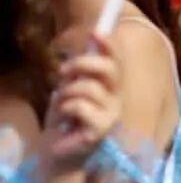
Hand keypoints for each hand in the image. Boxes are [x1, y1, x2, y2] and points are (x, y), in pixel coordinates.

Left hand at [43, 34, 120, 170]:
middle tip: (63, 70)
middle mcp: (117, 97)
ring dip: (66, 93)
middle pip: (109, 69)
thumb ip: (79, 71)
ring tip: (62, 104)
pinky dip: (66, 108)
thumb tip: (82, 43)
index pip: (116, 60)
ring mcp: (111, 114)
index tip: (96, 31)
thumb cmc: (67, 119)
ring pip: (87, 87)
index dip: (109, 45)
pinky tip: (65, 119)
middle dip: (83, 64)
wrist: (61, 152)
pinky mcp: (100, 129)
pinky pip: (80, 106)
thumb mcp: (71, 88)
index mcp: (112, 86)